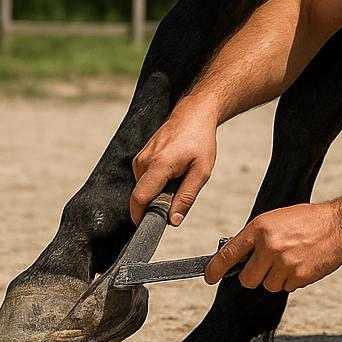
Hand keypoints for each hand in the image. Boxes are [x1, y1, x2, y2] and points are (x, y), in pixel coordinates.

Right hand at [131, 102, 217, 224]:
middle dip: (155, 205)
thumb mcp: (202, 171)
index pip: (139, 198)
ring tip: (179, 178)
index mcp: (159, 164)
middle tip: (178, 197)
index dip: (140, 217)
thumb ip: (186, 197)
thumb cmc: (200, 141)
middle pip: (141, 196)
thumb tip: (172, 221)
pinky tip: (172, 171)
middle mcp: (144, 161)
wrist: (193, 114)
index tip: (149, 227)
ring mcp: (140, 158)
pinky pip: (144, 180)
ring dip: (158, 192)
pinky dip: (156, 183)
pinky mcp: (140, 158)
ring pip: (143, 189)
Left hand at [205, 202, 341, 290]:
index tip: (209, 277)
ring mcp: (284, 263)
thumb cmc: (307, 220)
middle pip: (247, 279)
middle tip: (268, 265)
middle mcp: (269, 246)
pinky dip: (292, 280)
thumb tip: (238, 257)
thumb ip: (256, 237)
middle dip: (255, 276)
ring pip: (268, 286)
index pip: (230, 252)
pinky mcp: (299, 276)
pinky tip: (302, 264)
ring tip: (291, 259)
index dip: (216, 268)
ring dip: (276, 278)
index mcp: (260, 228)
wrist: (339, 225)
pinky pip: (286, 288)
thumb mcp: (275, 219)